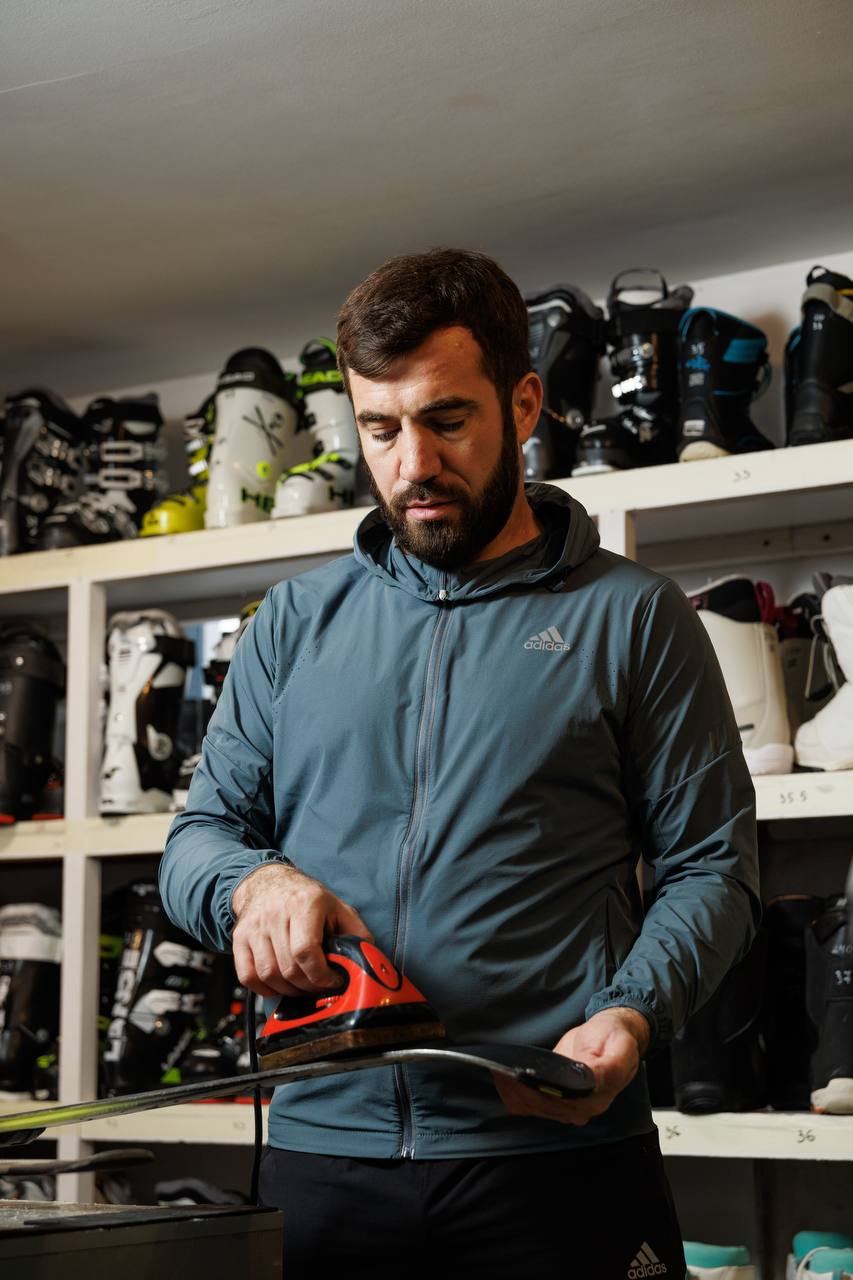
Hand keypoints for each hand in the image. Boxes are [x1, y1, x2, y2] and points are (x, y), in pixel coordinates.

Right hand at [231, 862, 371, 997]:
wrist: (269, 882)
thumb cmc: (307, 899)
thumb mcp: (339, 908)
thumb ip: (356, 935)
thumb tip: (368, 963)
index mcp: (304, 904)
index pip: (306, 951)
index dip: (321, 975)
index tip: (332, 981)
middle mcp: (275, 914)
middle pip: (288, 968)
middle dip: (308, 987)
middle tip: (319, 988)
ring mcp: (254, 927)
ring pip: (268, 975)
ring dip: (288, 991)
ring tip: (302, 988)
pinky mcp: (239, 938)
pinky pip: (248, 976)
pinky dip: (264, 989)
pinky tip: (279, 986)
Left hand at [493, 1007, 650, 1125]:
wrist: (615, 1035)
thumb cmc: (615, 1037)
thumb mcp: (620, 1045)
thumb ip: (609, 1066)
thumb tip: (592, 1081)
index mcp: (599, 1094)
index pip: (566, 1101)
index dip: (543, 1093)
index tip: (523, 1079)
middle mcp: (583, 1107)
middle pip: (547, 1106)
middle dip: (524, 1092)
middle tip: (503, 1072)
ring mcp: (570, 1106)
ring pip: (537, 1107)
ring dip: (516, 1094)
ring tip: (500, 1074)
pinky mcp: (558, 1099)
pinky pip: (534, 1105)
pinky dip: (516, 1096)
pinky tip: (504, 1082)